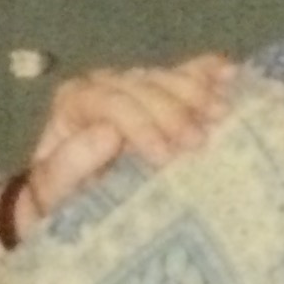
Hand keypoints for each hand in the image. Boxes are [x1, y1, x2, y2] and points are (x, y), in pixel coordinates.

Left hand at [22, 54, 236, 225]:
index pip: (109, 100)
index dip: (139, 122)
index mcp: (76, 103)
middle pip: (143, 85)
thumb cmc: (60, 203)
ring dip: (197, 94)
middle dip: (173, 111)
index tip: (164, 155)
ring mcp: (137, 87)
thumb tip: (107, 133)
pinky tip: (231, 75)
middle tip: (198, 142)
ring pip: (167, 78)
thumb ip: (68, 165)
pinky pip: (187, 76)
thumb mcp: (52, 193)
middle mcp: (104, 86)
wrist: (71, 209)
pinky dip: (209, 74)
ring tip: (221, 116)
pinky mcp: (161, 95)